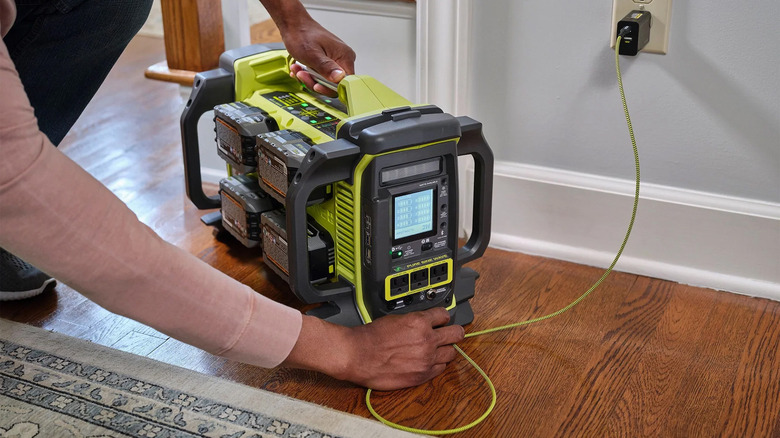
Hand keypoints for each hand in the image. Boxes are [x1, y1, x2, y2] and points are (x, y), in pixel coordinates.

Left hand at [260, 0, 354, 95]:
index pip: (345, 82)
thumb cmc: (302, 35)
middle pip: (334, 84)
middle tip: (303, 74)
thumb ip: (326, 67)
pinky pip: (321, 76)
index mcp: (345, 57)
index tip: (317, 85)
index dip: (330, 88)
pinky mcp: (328, 63)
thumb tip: (340, 78)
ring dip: (309, 78)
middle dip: (316, 82)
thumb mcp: (312, 54)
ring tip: (299, 69)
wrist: (294, 25)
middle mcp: (343, 59)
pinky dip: (309, 75)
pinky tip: (300, 68)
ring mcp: (335, 61)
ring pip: (326, 81)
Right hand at [284, 308, 464, 390]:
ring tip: (438, 350)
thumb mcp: (395, 318)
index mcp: (419, 322)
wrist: (358, 355)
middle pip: (456, 334)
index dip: (443, 317)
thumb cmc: (371, 337)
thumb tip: (425, 322)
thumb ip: (415, 320)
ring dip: (446, 350)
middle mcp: (427, 340)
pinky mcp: (422, 375)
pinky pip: (441, 369)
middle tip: (451, 333)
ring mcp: (426, 359)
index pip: (444, 315)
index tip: (442, 320)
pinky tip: (430, 361)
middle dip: (454, 332)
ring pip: (451, 353)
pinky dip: (437, 364)